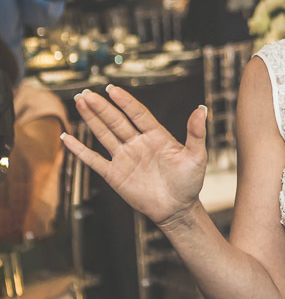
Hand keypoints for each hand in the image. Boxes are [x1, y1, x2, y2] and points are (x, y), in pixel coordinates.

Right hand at [61, 86, 207, 226]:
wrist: (177, 209)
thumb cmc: (189, 182)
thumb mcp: (197, 156)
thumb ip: (196, 133)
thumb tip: (202, 109)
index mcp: (157, 136)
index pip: (138, 114)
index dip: (125, 101)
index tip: (112, 89)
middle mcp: (138, 143)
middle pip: (116, 121)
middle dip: (101, 107)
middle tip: (87, 94)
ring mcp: (125, 157)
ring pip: (104, 134)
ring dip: (92, 119)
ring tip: (80, 102)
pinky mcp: (114, 174)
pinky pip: (94, 160)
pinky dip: (80, 150)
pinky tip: (68, 137)